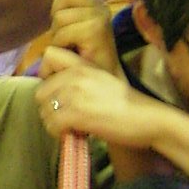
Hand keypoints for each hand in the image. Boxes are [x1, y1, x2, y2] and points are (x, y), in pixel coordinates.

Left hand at [37, 47, 162, 149]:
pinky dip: (59, 133)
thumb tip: (55, 94)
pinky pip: (52, 125)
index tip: (58, 90)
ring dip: (54, 122)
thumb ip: (79, 80)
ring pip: (44, 111)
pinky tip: (74, 133)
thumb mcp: (102, 79)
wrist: (148, 118)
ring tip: (72, 126)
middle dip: (49, 107)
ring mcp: (75, 94)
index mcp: (83, 64)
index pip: (48, 55)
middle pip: (40, 91)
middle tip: (66, 116)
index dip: (46, 75)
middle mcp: (76, 75)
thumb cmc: (128, 103)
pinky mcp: (76, 114)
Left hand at [47, 0, 122, 74]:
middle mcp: (101, 6)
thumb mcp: (71, 28)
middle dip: (57, 18)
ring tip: (71, 49)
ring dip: (58, 37)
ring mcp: (100, 16)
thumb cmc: (82, 58)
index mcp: (95, 2)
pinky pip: (63, 32)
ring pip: (60, 16)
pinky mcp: (96, 29)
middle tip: (68, 38)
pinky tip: (73, 55)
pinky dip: (61, 47)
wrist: (99, 83)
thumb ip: (66, 6)